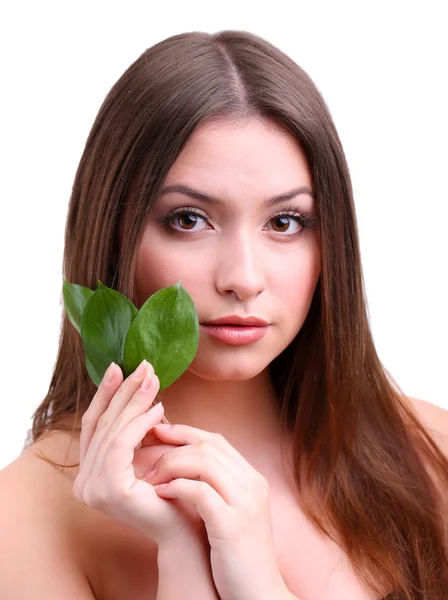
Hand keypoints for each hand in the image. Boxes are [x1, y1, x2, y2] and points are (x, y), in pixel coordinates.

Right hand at [72, 360, 205, 546]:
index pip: (94, 426)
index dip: (105, 395)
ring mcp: (91, 489)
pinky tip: (159, 408)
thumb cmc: (171, 489)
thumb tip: (141, 385)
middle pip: (103, 425)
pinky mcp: (107, 489)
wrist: (186, 527)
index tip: (118, 367)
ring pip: (113, 432)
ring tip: (154, 381)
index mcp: (89, 473)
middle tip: (143, 367)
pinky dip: (140, 423)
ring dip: (135, 402)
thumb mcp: (148, 451)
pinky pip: (122, 445)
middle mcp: (83, 483)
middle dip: (123, 392)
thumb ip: (135, 427)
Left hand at [148, 424, 288, 599]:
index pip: (217, 440)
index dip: (185, 432)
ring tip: (150, 476)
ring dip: (171, 464)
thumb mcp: (232, 514)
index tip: (159, 433)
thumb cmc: (238, 557)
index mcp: (253, 480)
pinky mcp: (232, 525)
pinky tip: (160, 493)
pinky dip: (176, 487)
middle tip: (146, 451)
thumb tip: (183, 466)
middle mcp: (253, 486)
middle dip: (174, 444)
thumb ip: (217, 488)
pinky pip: (200, 492)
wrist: (259, 595)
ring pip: (204, 462)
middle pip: (210, 445)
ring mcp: (245, 504)